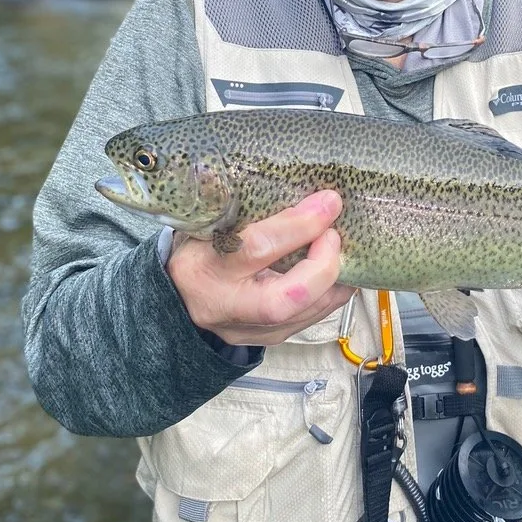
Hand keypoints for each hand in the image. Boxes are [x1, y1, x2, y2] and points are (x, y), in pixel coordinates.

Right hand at [167, 190, 354, 344]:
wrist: (175, 303)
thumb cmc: (197, 252)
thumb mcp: (207, 223)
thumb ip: (242, 207)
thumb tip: (294, 182)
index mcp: (206, 267)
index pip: (257, 248)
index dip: (299, 225)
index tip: (328, 202)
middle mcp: (227, 305)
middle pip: (283, 300)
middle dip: (322, 266)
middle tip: (335, 235)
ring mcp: (248, 329)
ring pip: (303, 316)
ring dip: (334, 280)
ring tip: (346, 249)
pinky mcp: (268, 339)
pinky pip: (308, 321)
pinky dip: (330, 294)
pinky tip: (339, 271)